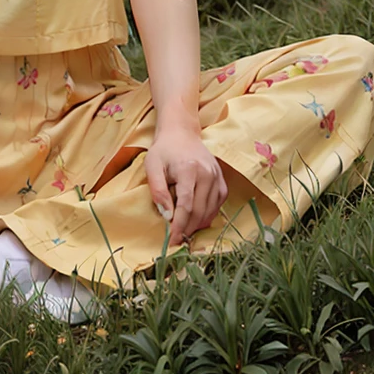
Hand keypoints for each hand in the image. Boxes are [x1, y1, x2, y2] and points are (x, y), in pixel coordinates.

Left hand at [145, 123, 226, 246]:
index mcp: (189, 169)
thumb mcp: (152, 166)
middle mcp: (207, 174)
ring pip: (210, 210)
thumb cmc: (164, 150)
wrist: (181, 134)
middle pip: (199, 210)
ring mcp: (217, 177)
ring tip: (184, 232)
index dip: (179, 225)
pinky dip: (208, 215)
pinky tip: (197, 220)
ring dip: (197, 225)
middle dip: (188, 228)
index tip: (172, 240)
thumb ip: (158, 190)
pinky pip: (217, 204)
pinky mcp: (221, 180)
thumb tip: (166, 215)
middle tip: (177, 240)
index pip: (186, 205)